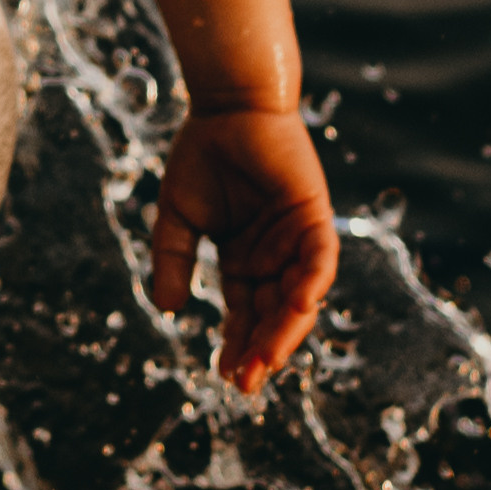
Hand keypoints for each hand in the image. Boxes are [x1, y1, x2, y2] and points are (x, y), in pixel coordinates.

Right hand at [149, 103, 339, 394]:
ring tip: (267, 362)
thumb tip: (170, 310)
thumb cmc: (203, 154)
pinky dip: (312, 282)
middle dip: (260, 351)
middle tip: (245, 384)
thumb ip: (175, 262)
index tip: (225, 377)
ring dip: (285, 330)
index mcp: (244, 262)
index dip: (236, 346)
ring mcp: (296, 239)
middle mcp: (274, 257)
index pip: (244, 316)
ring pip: (298, 297)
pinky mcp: (314, 214)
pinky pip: (320, 258)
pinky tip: (299, 307)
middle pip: (272, 316)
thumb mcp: (177, 218)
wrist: (226, 105)